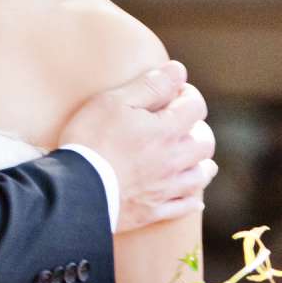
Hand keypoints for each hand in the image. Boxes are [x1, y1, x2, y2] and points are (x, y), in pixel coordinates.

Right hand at [59, 61, 216, 232]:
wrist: (76, 191)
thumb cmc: (92, 140)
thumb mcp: (114, 101)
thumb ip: (150, 85)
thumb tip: (178, 71)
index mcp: (167, 130)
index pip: (195, 107)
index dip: (188, 94)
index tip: (174, 92)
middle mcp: (174, 160)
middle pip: (205, 143)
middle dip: (199, 129)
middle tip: (183, 124)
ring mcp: (165, 188)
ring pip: (200, 176)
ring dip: (201, 164)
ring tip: (191, 156)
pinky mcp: (153, 211)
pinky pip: (184, 206)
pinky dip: (192, 200)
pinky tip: (192, 197)